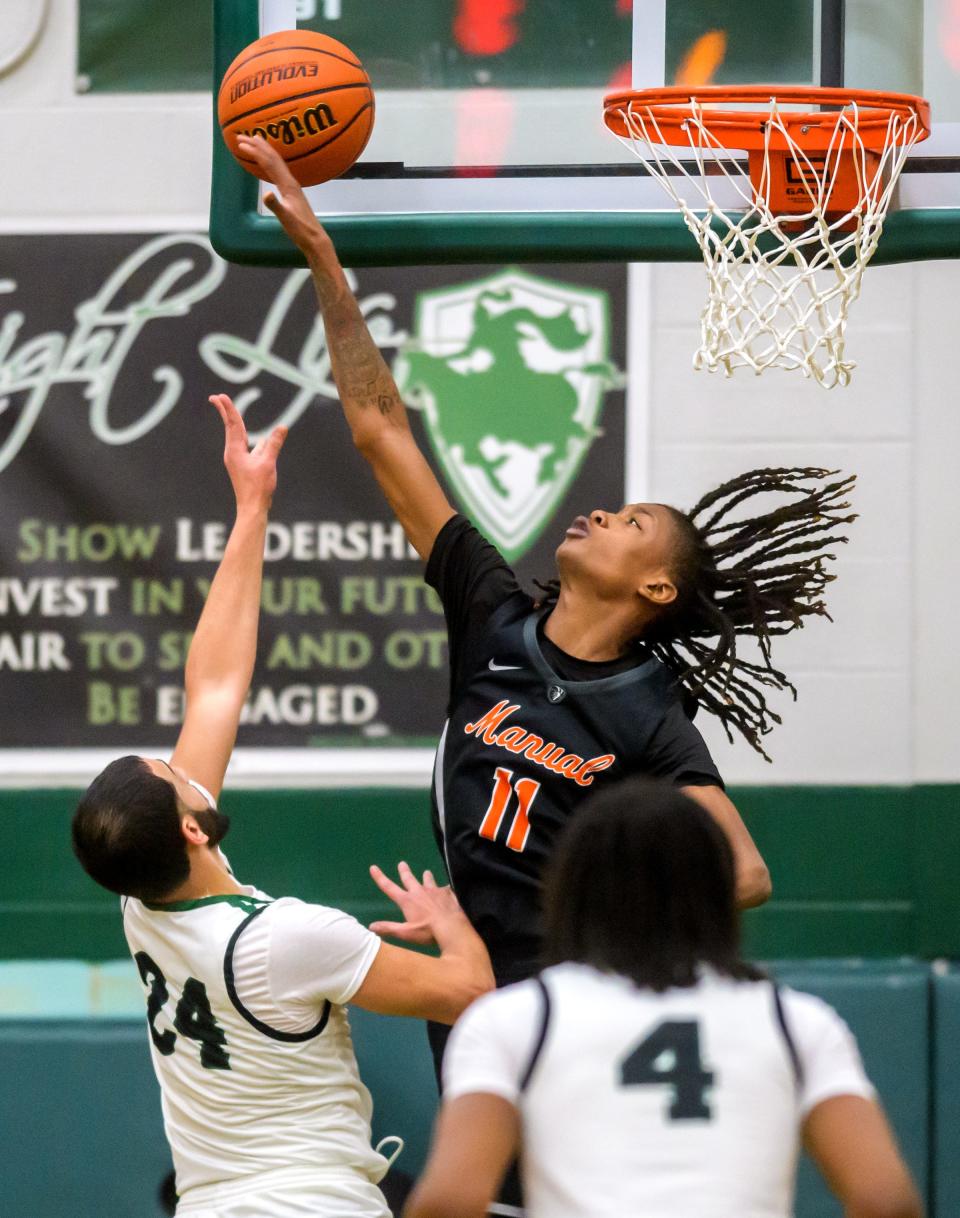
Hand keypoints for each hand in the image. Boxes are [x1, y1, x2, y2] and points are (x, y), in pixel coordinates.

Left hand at [210, 393, 286, 512]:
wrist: (252, 508)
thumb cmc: (258, 488)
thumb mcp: (268, 463)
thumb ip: (274, 444)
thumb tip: (282, 427)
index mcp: (235, 451)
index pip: (233, 425)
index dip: (229, 409)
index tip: (220, 396)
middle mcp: (233, 453)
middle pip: (230, 427)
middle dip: (225, 412)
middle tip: (216, 398)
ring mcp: (238, 460)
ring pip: (238, 436)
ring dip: (235, 423)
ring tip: (231, 412)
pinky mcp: (244, 466)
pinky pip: (247, 447)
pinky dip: (250, 439)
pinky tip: (261, 440)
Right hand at [235, 134, 334, 260]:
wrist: (314, 238)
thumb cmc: (300, 230)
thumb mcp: (286, 219)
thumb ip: (275, 206)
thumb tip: (265, 194)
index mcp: (288, 186)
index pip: (269, 163)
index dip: (255, 152)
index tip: (241, 144)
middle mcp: (291, 182)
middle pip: (273, 158)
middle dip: (258, 146)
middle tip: (242, 136)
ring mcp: (293, 187)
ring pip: (277, 163)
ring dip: (265, 150)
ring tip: (256, 140)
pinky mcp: (292, 192)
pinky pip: (279, 171)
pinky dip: (271, 162)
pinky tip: (269, 164)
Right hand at [368, 861, 461, 945]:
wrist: (452, 927)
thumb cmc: (427, 932)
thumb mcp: (405, 933)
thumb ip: (388, 928)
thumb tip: (370, 926)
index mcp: (407, 900)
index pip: (389, 887)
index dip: (380, 877)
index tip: (373, 867)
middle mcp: (420, 892)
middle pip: (409, 878)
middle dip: (404, 871)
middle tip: (402, 863)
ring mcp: (435, 891)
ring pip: (429, 880)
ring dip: (426, 877)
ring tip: (426, 872)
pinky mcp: (448, 894)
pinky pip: (446, 889)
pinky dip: (445, 889)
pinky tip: (447, 889)